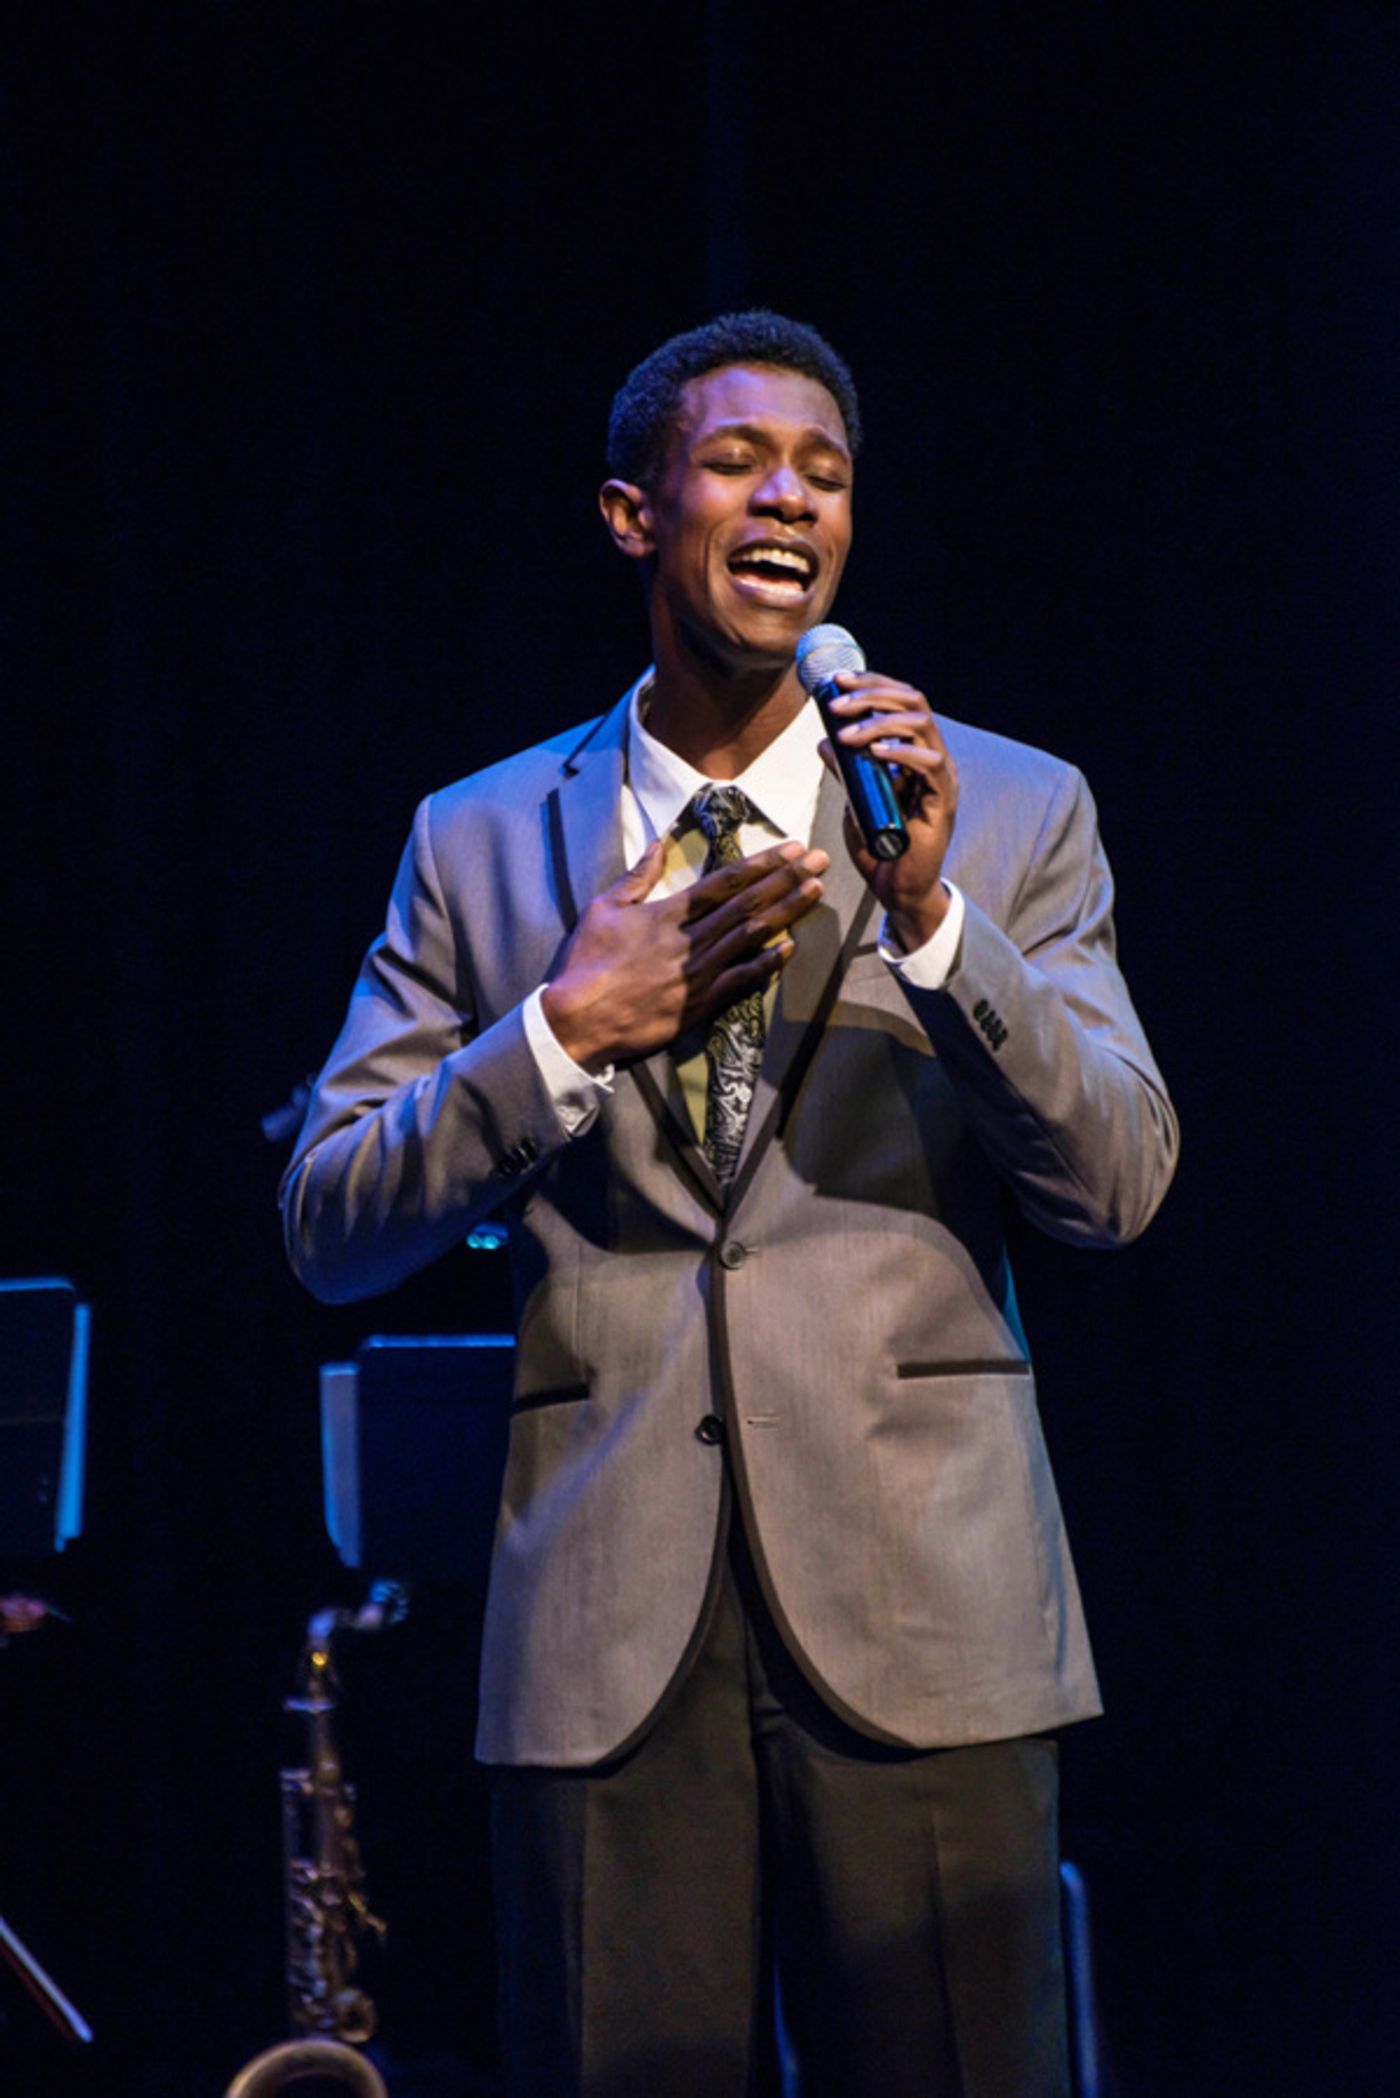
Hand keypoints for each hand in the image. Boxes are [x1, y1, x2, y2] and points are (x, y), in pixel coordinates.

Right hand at [541, 836, 828, 1070]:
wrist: (579, 1019)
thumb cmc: (586, 962)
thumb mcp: (604, 908)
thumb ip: (636, 876)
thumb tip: (656, 843)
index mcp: (668, 913)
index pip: (726, 881)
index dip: (763, 863)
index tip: (791, 849)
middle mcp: (691, 939)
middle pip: (748, 903)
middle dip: (787, 879)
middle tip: (819, 860)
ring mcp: (699, 973)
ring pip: (752, 935)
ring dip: (787, 911)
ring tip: (815, 891)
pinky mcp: (700, 1003)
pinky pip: (741, 980)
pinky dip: (767, 963)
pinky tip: (791, 947)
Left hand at [822, 671, 958, 950]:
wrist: (896, 888)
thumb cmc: (880, 846)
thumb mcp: (855, 800)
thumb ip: (846, 770)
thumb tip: (824, 741)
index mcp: (915, 750)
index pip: (901, 700)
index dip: (871, 684)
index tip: (837, 682)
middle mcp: (933, 757)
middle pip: (912, 701)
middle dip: (871, 695)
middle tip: (835, 704)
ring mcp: (941, 777)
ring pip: (921, 724)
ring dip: (878, 721)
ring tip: (845, 733)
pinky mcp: (943, 801)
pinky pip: (930, 763)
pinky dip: (903, 751)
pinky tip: (876, 751)